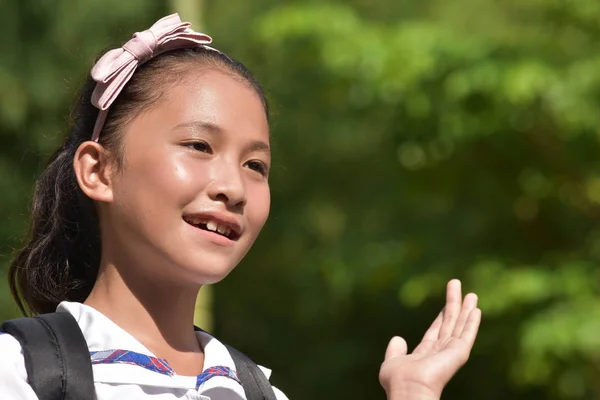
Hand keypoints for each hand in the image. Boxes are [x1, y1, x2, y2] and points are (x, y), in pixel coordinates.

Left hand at [379, 279, 480, 399]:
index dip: (441, 316)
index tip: (447, 303)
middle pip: (450, 323)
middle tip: (456, 284)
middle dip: (454, 305)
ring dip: (465, 309)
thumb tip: (398, 338)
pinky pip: (467, 333)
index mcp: (425, 354)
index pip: (436, 331)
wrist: (409, 389)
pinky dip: (472, 322)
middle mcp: (441, 352)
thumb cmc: (398, 381)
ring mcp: (451, 352)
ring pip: (460, 325)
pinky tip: (476, 309)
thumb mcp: (392, 362)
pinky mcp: (459, 352)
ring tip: (471, 293)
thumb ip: (395, 350)